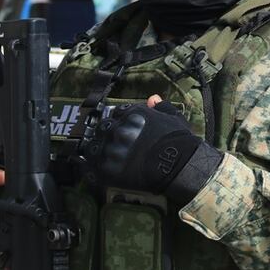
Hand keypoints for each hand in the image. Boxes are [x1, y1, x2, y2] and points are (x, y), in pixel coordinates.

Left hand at [83, 98, 200, 194]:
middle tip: (114, 144)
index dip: (119, 121)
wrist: (179, 165)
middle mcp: (118, 130)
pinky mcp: (108, 170)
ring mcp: (111, 149)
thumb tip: (152, 98)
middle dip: (106, 134)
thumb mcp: (173, 117)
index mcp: (131, 115)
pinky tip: (95, 172)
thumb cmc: (178, 141)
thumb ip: (161, 106)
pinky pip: (91, 169)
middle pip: (102, 129)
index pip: (116, 113)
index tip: (123, 128)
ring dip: (97, 151)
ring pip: (93, 147)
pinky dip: (91, 170)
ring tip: (104, 158)